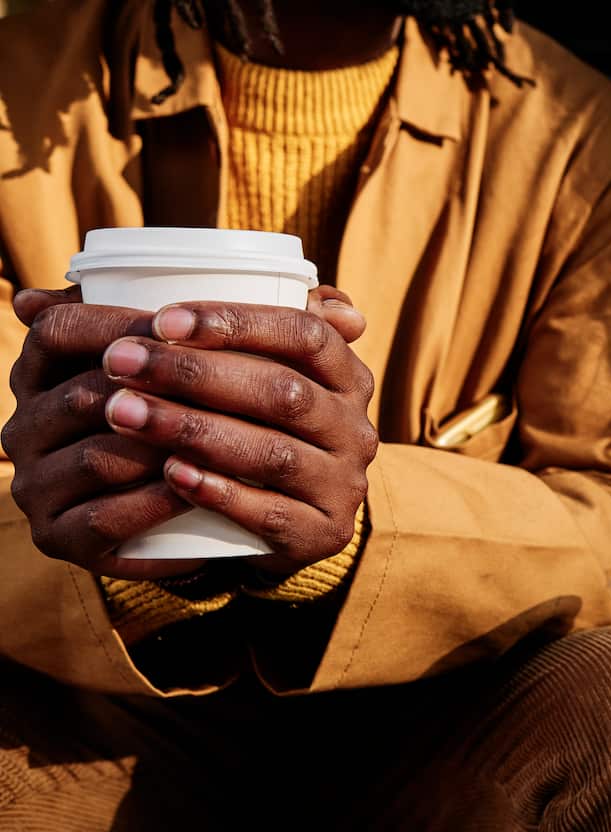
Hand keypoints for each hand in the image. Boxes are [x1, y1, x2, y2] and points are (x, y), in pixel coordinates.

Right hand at [3, 286, 200, 577]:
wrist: (181, 513)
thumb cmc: (185, 421)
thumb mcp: (183, 369)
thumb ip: (199, 326)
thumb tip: (280, 290)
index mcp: (40, 375)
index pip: (58, 332)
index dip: (115, 323)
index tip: (182, 322)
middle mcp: (22, 428)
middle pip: (85, 395)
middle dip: (157, 388)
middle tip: (227, 383)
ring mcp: (35, 486)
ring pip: (99, 456)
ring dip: (163, 444)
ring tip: (226, 436)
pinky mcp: (59, 538)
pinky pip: (104, 519)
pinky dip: (155, 504)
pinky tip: (200, 490)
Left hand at [98, 295, 377, 576]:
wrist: (291, 518)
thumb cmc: (250, 427)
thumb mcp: (239, 372)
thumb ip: (162, 332)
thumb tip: (32, 298)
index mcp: (346, 375)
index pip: (305, 333)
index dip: (237, 322)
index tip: (163, 317)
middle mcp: (355, 427)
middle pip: (284, 391)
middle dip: (197, 374)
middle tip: (120, 362)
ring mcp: (344, 483)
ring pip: (273, 452)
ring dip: (195, 430)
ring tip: (126, 414)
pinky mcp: (323, 533)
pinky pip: (271, 511)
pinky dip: (219, 491)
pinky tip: (169, 474)